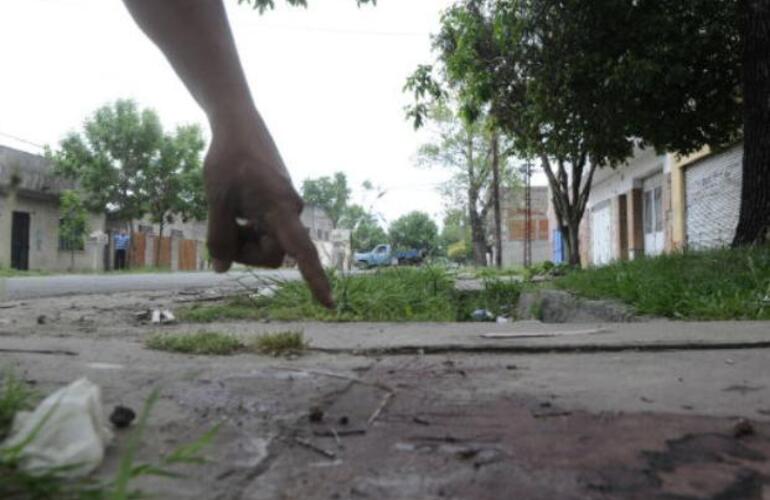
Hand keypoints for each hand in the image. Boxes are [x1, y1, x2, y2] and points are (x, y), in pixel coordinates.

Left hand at [203, 134, 332, 307]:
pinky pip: (266, 231)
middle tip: (220, 230)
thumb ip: (219, 237)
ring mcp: (286, 209)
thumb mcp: (216, 200)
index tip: (328, 305)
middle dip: (244, 252)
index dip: (314, 280)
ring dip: (244, 239)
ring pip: (266, 244)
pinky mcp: (279, 206)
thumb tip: (222, 268)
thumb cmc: (227, 159)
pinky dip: (247, 228)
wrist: (239, 125)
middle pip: (272, 255)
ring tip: (227, 212)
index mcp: (280, 208)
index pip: (302, 252)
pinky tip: (235, 209)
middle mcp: (291, 211)